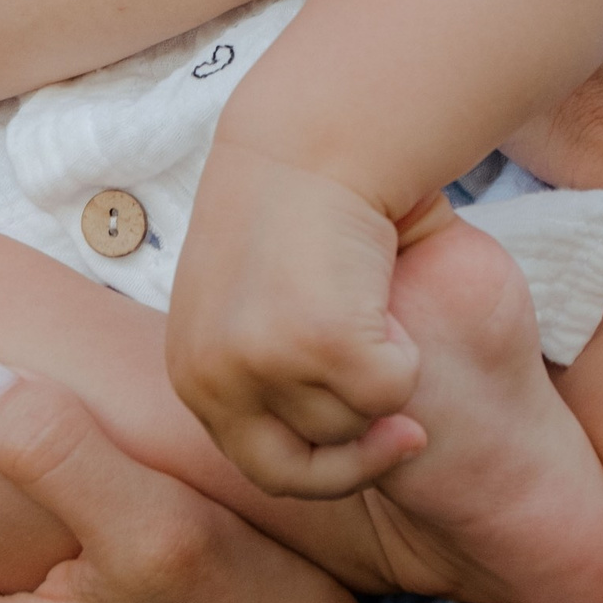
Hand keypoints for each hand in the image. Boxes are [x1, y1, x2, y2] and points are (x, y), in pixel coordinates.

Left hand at [165, 137, 428, 496]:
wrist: (314, 133)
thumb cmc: (298, 204)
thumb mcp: (253, 297)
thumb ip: (266, 365)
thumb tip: (320, 430)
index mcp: (192, 369)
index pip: (260, 466)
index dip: (327, 467)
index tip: (381, 442)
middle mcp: (213, 376)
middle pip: (302, 469)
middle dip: (364, 457)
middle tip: (411, 431)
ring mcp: (262, 362)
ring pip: (354, 424)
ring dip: (382, 378)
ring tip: (374, 307)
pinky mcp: (317, 341)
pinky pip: (391, 388)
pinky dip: (408, 352)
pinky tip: (387, 292)